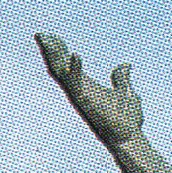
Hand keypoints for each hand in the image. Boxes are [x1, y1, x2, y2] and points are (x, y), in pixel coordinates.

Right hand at [37, 34, 143, 148]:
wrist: (129, 138)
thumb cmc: (126, 120)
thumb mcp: (125, 91)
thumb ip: (121, 78)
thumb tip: (126, 66)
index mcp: (85, 86)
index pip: (66, 65)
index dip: (59, 50)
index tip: (52, 36)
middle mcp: (78, 91)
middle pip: (58, 67)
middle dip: (50, 50)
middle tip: (41, 34)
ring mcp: (80, 97)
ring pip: (61, 74)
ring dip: (54, 57)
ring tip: (48, 39)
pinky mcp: (87, 103)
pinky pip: (77, 85)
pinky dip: (75, 70)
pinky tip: (75, 55)